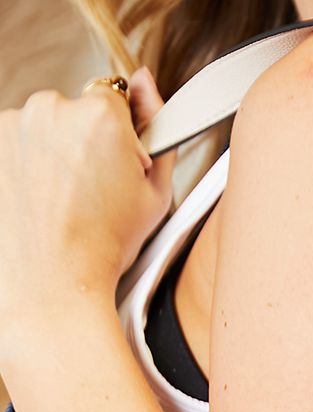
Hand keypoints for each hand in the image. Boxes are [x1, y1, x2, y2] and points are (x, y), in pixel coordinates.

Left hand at [0, 65, 175, 357]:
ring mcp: (12, 125)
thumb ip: (159, 125)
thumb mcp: (155, 194)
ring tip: (59, 205)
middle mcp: (51, 107)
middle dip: (81, 143)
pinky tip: (35, 205)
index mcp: (100, 114)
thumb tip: (147, 82)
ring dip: (49, 155)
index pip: (114, 99)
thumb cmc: (106, 248)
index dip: (119, 138)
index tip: (115, 172)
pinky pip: (13, 146)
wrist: (51, 288)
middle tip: (88, 196)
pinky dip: (22, 169)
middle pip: (72, 111)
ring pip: (40, 129)